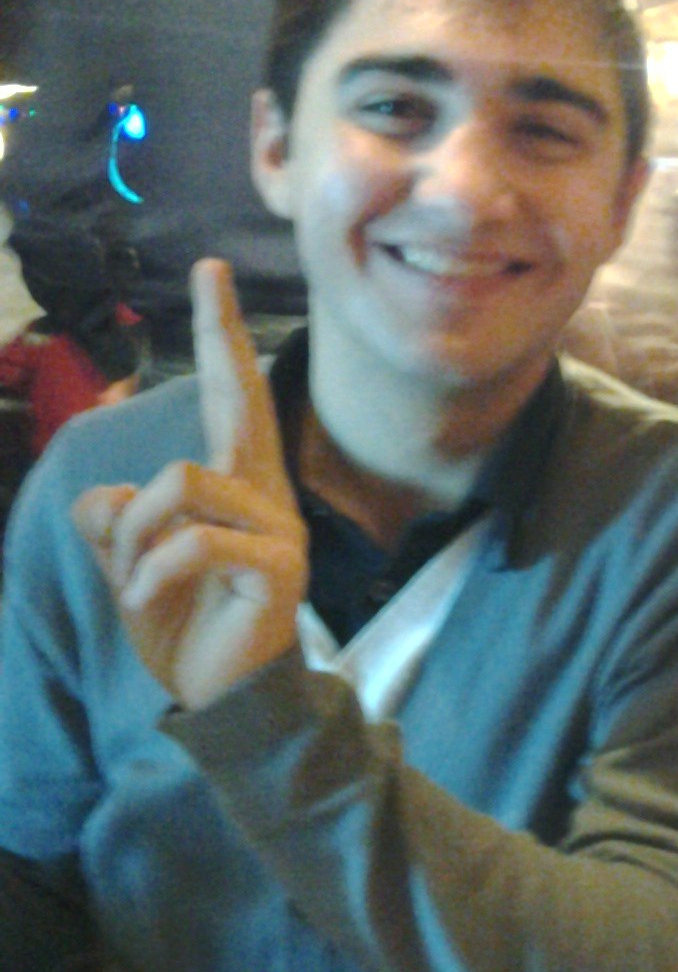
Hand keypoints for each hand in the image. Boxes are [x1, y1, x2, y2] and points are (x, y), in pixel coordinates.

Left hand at [72, 259, 308, 709]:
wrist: (224, 702)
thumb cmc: (186, 631)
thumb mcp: (128, 570)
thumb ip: (111, 526)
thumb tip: (105, 495)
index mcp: (236, 490)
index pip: (231, 401)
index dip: (221, 339)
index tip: (210, 273)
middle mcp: (265, 497)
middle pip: (239, 402)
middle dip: (221, 335)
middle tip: (208, 269)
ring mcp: (278, 530)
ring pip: (181, 483)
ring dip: (134, 536)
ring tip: (132, 583)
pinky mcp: (277, 568)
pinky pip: (193, 541)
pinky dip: (149, 571)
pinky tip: (145, 601)